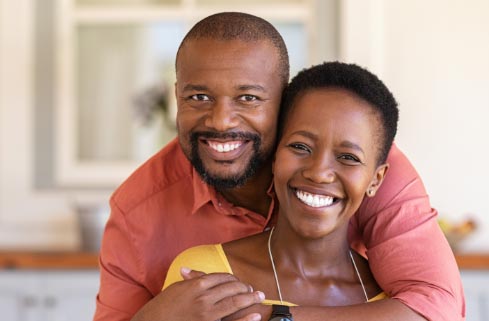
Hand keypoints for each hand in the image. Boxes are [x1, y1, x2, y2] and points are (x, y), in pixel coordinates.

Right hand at [131, 267, 264, 320]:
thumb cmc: (162, 308)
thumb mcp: (175, 289)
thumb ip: (188, 280)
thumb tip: (188, 270)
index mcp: (196, 285)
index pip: (221, 277)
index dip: (233, 279)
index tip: (239, 282)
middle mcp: (204, 297)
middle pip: (231, 288)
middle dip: (245, 288)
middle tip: (254, 290)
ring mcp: (207, 314)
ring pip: (234, 303)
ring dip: (249, 299)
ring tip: (259, 297)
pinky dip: (245, 319)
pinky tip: (255, 315)